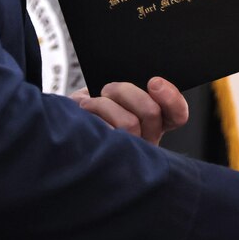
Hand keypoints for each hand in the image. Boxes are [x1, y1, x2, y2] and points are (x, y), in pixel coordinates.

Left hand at [71, 77, 188, 144]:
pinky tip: (84, 114)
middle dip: (126, 92)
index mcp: (153, 122)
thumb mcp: (111, 91)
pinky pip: (109, 134)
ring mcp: (130, 153)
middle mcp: (146, 141)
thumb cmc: (89, 107)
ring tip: (91, 104)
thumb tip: (145, 79)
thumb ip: (131, 87)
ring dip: (106, 104)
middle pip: (152, 112)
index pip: (177, 114)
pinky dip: (93, 114)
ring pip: (130, 123)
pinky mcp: (110, 160)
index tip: (154, 82)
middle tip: (108, 89)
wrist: (60, 123)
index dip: (171, 97)